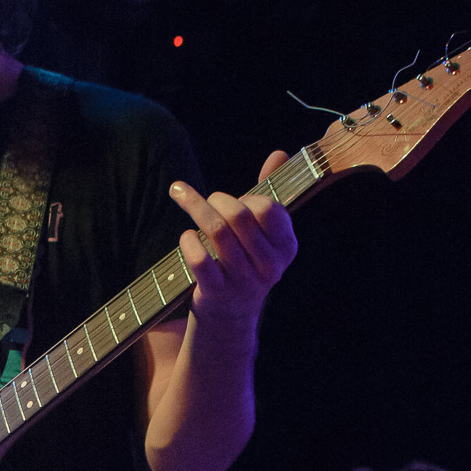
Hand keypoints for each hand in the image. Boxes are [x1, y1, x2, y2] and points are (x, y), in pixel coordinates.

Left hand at [167, 150, 297, 341]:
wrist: (231, 316)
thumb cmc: (247, 262)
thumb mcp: (264, 233)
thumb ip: (270, 193)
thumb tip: (279, 154)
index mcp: (286, 246)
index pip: (268, 208)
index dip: (247, 198)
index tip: (236, 202)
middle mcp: (270, 266)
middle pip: (239, 215)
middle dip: (216, 199)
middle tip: (208, 200)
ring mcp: (243, 281)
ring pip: (216, 232)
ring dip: (196, 208)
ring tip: (184, 197)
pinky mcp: (217, 293)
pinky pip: (199, 258)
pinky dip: (187, 241)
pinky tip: (186, 236)